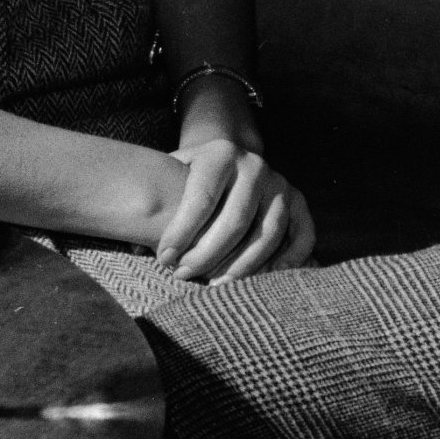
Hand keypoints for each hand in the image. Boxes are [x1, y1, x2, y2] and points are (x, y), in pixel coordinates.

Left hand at [156, 77, 314, 280]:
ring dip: (241, 266)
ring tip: (214, 285)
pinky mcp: (299, 202)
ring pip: (266, 234)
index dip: (182, 232)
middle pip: (235, 220)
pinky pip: (302, 235)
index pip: (202, 198)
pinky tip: (266, 279)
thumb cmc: (193, 178)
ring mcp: (280, 184)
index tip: (164, 259)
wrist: (228, 160)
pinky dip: (289, 260)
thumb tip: (137, 249)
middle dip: (207, 254)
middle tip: (184, 276)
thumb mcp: (175, 176)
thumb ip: (158, 204)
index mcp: (221, 153)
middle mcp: (255, 165)